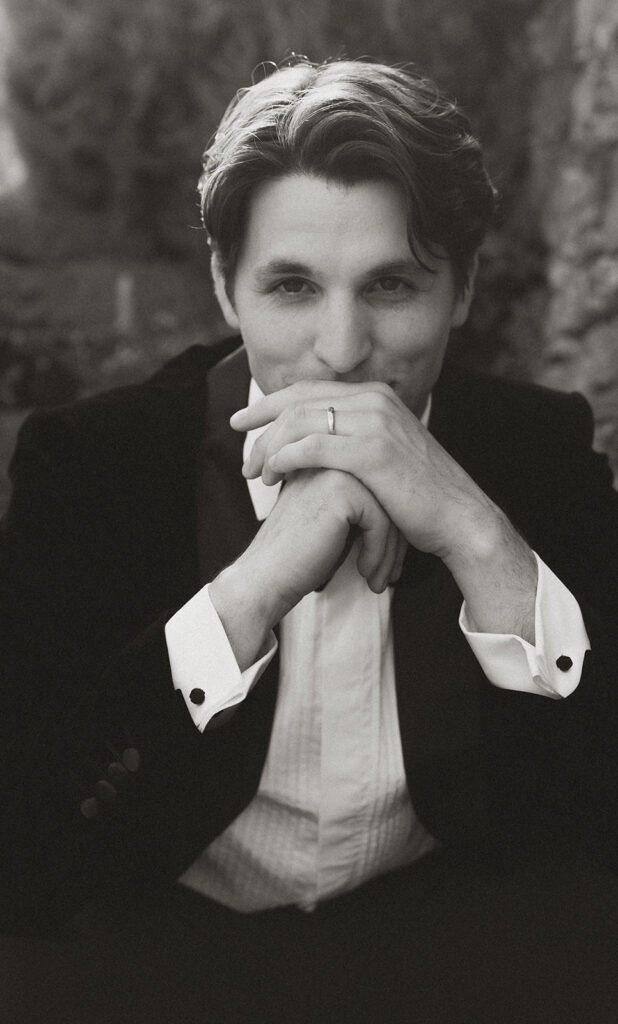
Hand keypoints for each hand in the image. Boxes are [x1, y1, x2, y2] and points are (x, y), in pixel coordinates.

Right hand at [209, 468, 405, 669]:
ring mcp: (335, 470)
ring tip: (381, 580)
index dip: (389, 529)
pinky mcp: (341, 490)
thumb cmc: (297, 557)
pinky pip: (381, 522)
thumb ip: (359, 507)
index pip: (379, 488)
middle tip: (391, 574)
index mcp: (328, 461)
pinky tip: (366, 574)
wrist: (266, 577)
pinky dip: (379, 554)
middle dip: (395, 541)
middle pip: (388, 496)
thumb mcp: (332, 523)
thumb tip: (401, 522)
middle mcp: (332, 458)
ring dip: (390, 552)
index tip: (388, 561)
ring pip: (389, 509)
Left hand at [231, 380, 537, 641]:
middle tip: (238, 441)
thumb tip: (315, 441)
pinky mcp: (371, 452)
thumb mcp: (385, 452)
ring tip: (254, 470)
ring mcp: (374, 423)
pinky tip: (273, 474)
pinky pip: (312, 447)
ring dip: (268, 445)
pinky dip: (285, 458)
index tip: (245, 420)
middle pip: (298, 400)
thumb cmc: (418, 494)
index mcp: (374, 396)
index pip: (309, 390)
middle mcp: (373, 400)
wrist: (457, 516)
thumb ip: (354, 438)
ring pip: (299, 422)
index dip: (271, 403)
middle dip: (260, 419)